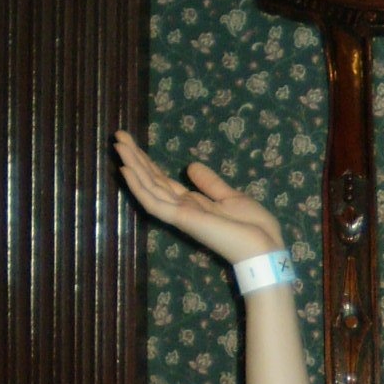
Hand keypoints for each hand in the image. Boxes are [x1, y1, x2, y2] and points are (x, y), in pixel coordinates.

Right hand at [113, 130, 285, 265]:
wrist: (265, 247)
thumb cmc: (253, 226)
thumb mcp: (230, 197)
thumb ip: (210, 183)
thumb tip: (191, 166)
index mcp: (192, 203)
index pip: (162, 180)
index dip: (147, 162)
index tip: (133, 143)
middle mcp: (181, 208)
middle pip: (151, 180)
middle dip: (135, 158)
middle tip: (118, 136)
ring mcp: (179, 214)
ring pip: (148, 187)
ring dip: (132, 166)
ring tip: (118, 145)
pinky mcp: (181, 219)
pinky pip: (154, 202)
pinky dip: (139, 187)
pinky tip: (126, 169)